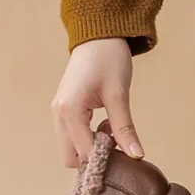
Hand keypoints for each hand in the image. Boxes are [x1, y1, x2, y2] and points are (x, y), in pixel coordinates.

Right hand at [51, 38, 143, 167]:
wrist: (98, 35)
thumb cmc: (108, 59)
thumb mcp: (119, 95)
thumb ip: (125, 129)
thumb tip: (136, 156)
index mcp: (69, 111)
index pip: (84, 154)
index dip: (105, 159)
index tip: (123, 150)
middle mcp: (58, 115)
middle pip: (72, 158)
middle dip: (95, 157)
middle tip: (115, 139)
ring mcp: (58, 113)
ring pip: (71, 149)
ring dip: (92, 147)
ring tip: (110, 128)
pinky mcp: (63, 111)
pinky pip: (72, 137)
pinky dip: (88, 138)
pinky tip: (104, 123)